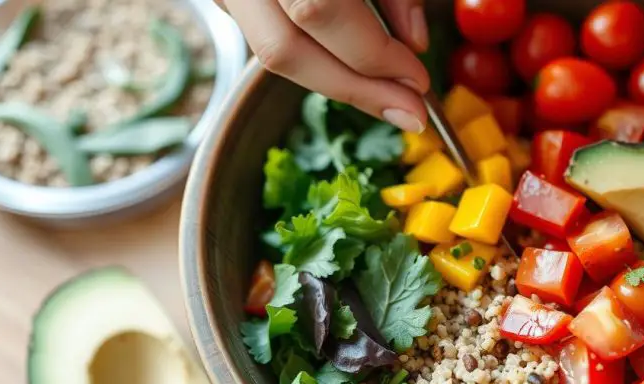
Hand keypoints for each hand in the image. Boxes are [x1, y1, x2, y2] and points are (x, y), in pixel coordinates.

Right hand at [217, 0, 430, 133]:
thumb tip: (413, 43)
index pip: (319, 11)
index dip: (373, 55)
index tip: (417, 81)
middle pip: (284, 50)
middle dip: (356, 89)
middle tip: (409, 112)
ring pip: (273, 54)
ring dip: (337, 82)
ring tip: (388, 95)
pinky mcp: (226, 0)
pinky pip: (270, 40)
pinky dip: (318, 59)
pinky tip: (353, 66)